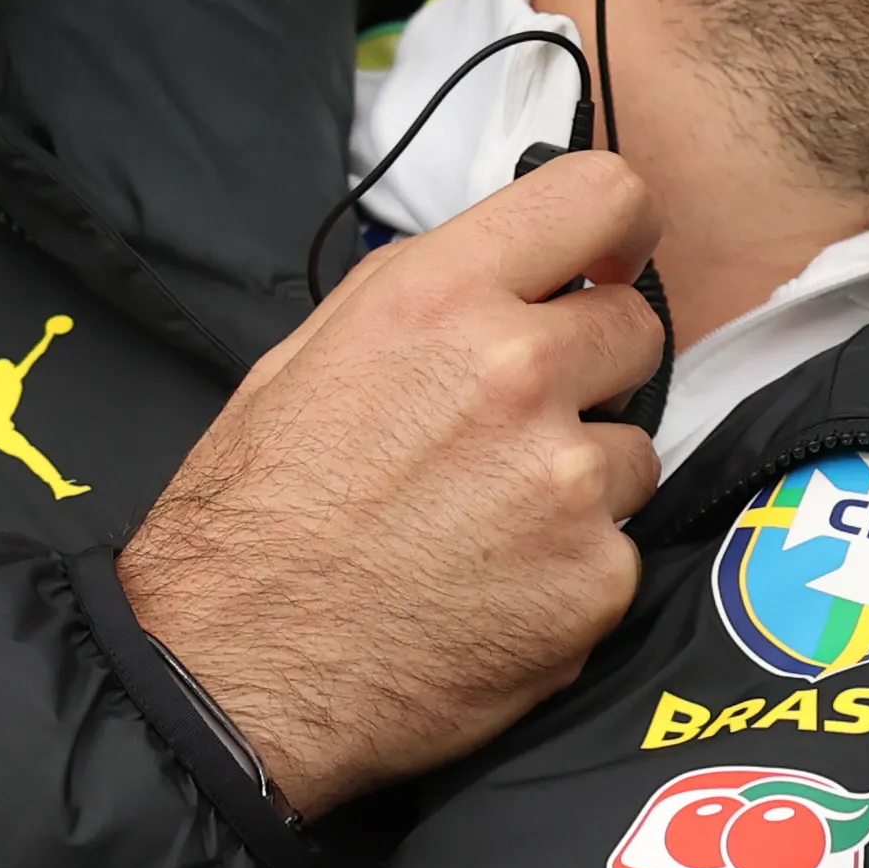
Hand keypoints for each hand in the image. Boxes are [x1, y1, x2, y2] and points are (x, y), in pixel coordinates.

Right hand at [121, 151, 672, 814]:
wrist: (231, 671)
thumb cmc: (254, 515)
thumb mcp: (311, 355)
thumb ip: (429, 297)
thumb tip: (515, 270)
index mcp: (442, 297)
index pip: (604, 195)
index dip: (622, 229)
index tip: (613, 265)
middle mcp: (517, 371)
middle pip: (637, 330)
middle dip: (593, 370)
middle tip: (517, 428)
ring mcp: (568, 479)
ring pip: (634, 450)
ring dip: (581, 480)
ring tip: (485, 525)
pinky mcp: (597, 577)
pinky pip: (617, 551)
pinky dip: (570, 573)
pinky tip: (492, 594)